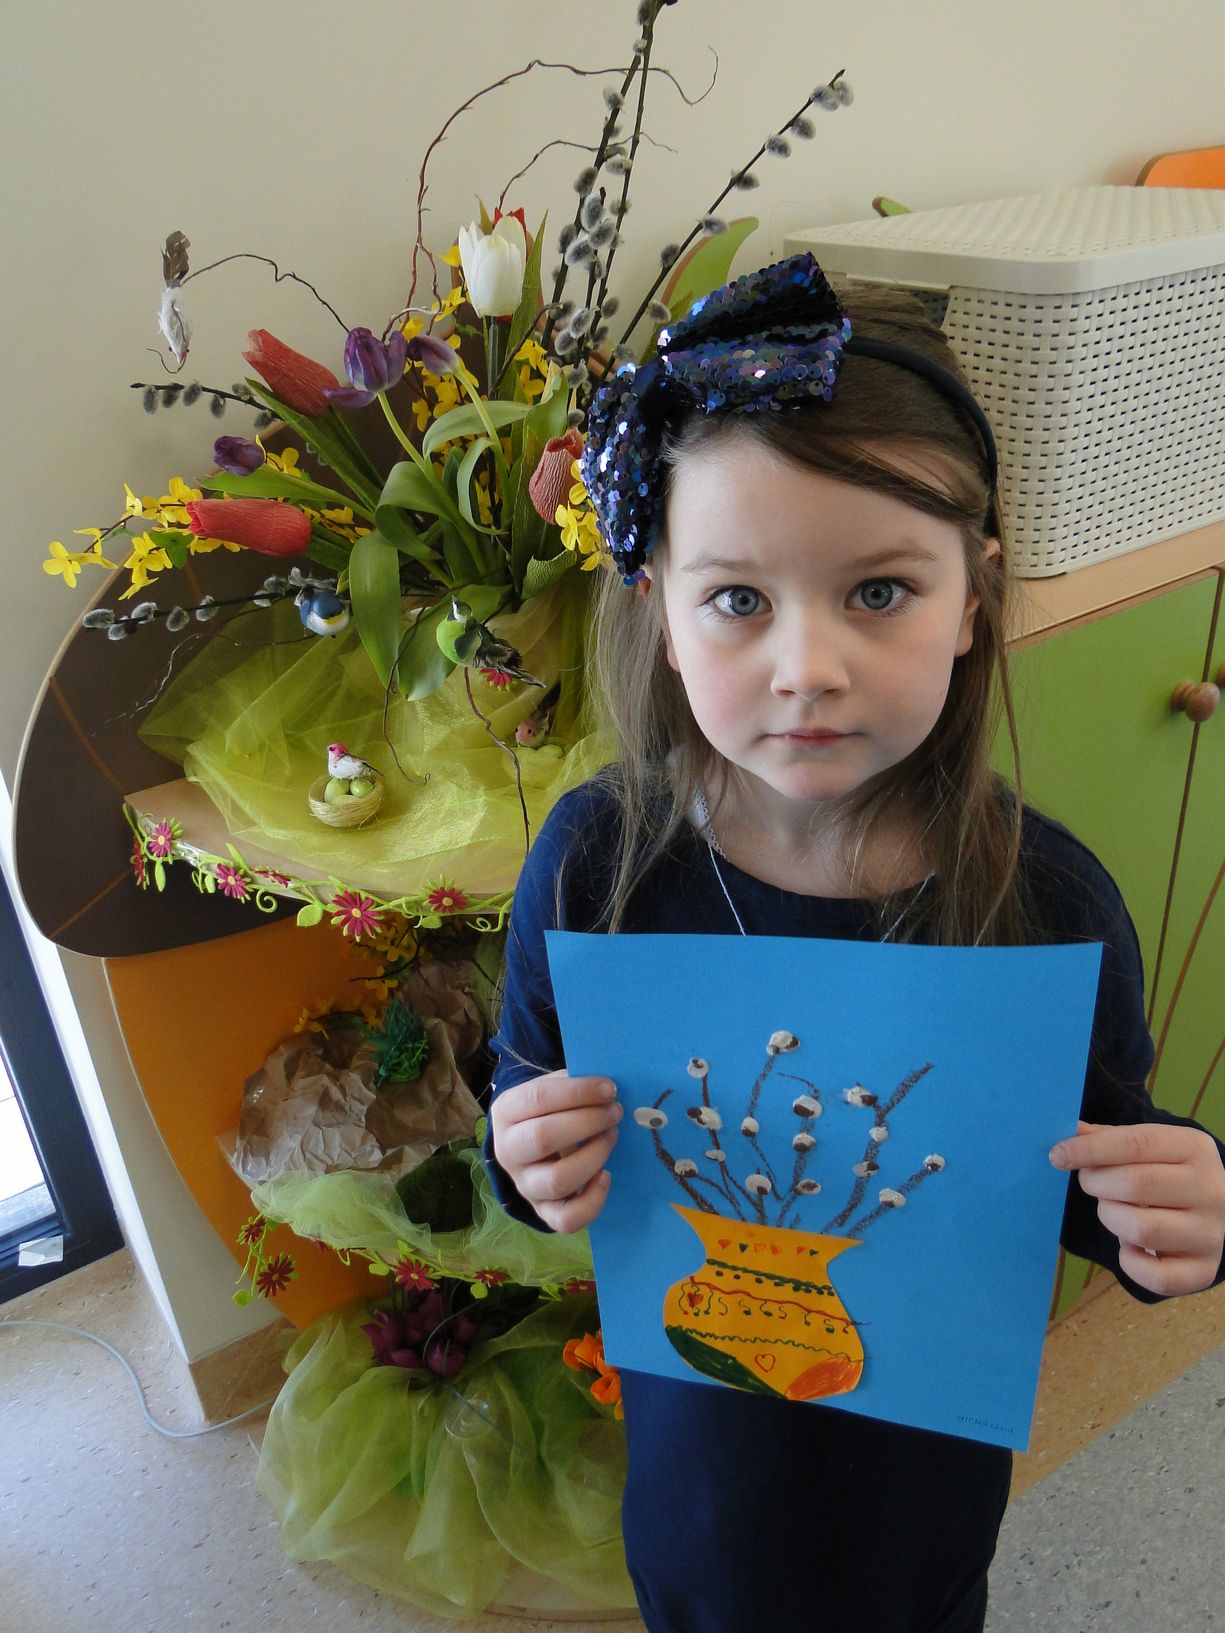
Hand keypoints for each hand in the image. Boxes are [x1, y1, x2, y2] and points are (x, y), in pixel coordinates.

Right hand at [489, 1070, 621, 1231]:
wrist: (531, 1147)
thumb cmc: (550, 1110)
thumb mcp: (553, 1089)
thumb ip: (573, 1083)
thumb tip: (608, 1087)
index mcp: (506, 1112)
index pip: (538, 1098)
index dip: (578, 1092)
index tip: (610, 1088)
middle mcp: (507, 1151)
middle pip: (544, 1138)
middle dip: (588, 1122)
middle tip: (615, 1112)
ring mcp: (524, 1185)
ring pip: (558, 1180)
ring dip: (594, 1156)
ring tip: (611, 1136)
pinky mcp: (543, 1211)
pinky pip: (566, 1219)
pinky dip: (592, 1200)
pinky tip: (606, 1176)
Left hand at [1050, 1119, 1224, 1295]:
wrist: (1214, 1211)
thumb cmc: (1166, 1172)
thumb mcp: (1146, 1147)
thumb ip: (1107, 1138)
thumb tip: (1070, 1133)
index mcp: (1195, 1148)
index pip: (1137, 1143)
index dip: (1091, 1149)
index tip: (1057, 1155)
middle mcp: (1210, 1190)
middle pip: (1136, 1185)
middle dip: (1097, 1184)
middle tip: (1090, 1183)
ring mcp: (1211, 1233)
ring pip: (1141, 1230)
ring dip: (1111, 1219)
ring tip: (1113, 1210)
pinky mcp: (1204, 1269)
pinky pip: (1158, 1277)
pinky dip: (1131, 1264)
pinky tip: (1129, 1247)